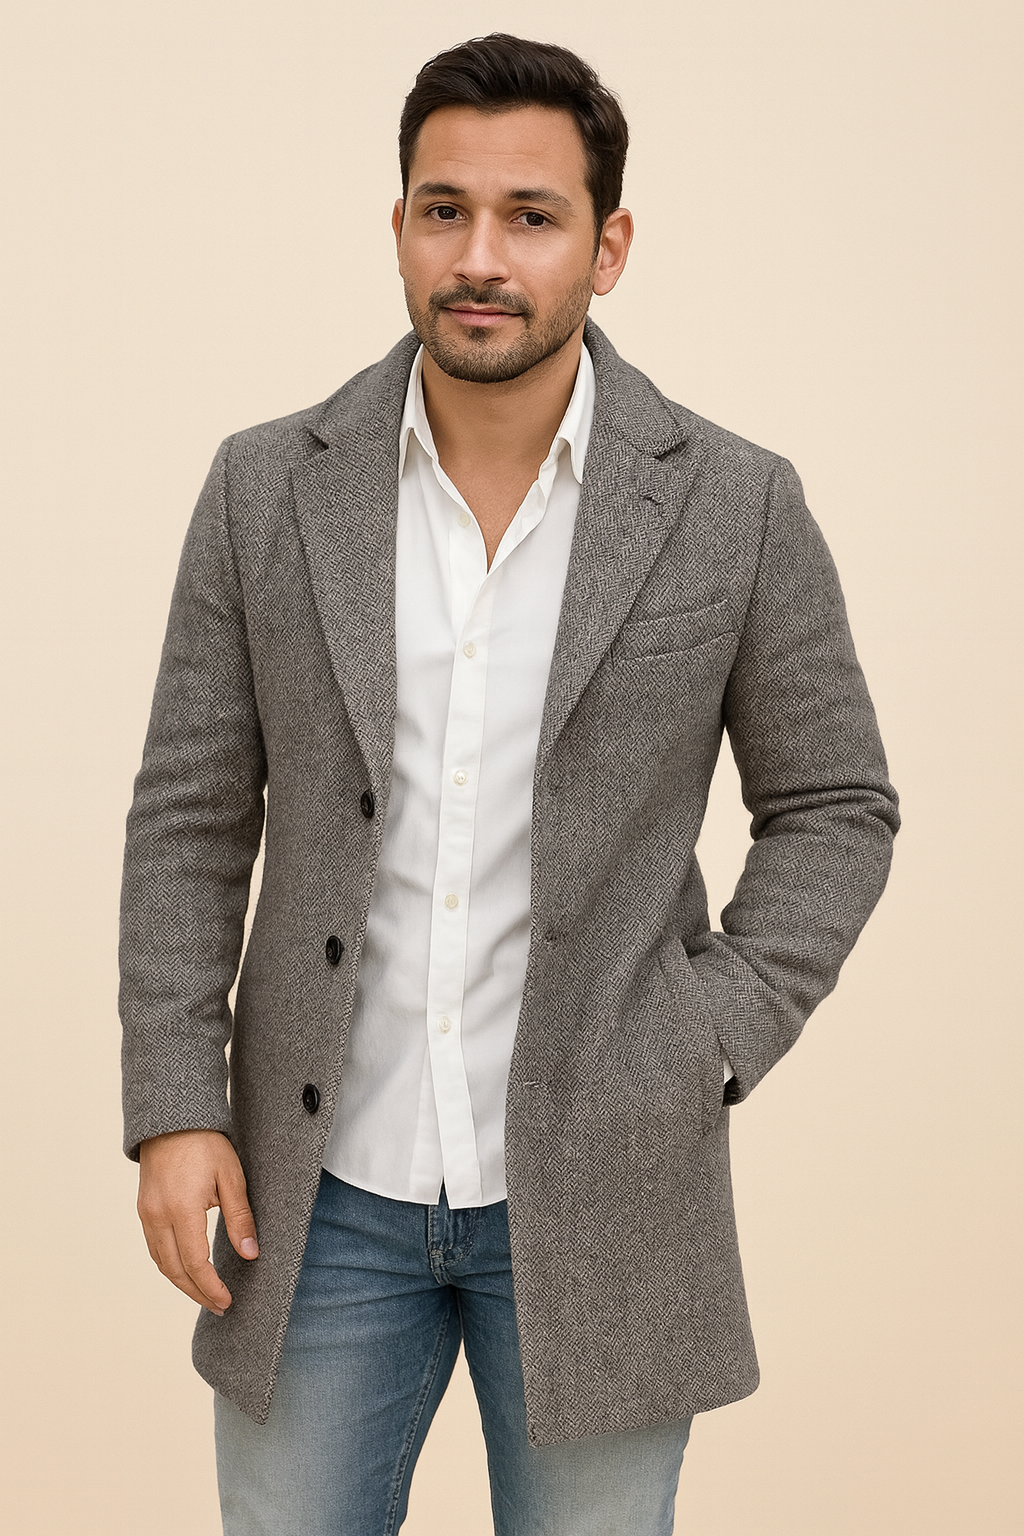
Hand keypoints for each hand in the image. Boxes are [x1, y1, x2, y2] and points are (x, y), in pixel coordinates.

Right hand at [137, 1129, 257, 1314]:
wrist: (173, 1119)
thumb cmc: (206, 1144)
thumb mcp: (231, 1178)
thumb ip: (240, 1218)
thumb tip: (251, 1254)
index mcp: (181, 1210)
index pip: (195, 1263)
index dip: (211, 1287)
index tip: (227, 1300)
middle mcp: (158, 1216)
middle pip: (174, 1270)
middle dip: (197, 1293)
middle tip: (220, 1306)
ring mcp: (147, 1213)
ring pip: (161, 1262)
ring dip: (182, 1282)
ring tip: (205, 1294)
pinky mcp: (143, 1209)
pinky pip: (154, 1247)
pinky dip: (170, 1265)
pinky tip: (186, 1270)